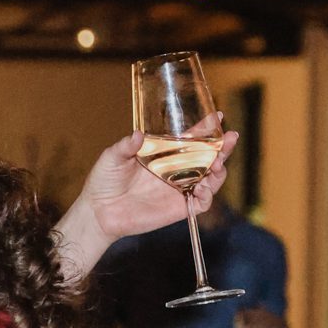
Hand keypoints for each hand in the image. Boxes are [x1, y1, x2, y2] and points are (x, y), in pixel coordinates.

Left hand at [54, 116, 238, 284]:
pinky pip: (201, 202)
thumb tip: (138, 134)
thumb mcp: (112, 157)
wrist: (98, 211)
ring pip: (210, 179)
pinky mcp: (178, 208)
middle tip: (229, 138)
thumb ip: (126, 146)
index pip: (191, 140)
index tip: (217, 116)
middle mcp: (175, 171)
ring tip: (219, 163)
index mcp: (164, 155)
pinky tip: (203, 187)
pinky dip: (207, 194)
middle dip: (222, 148)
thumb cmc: (103, 181)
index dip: (205, 129)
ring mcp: (178, 189)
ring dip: (220, 170)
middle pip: (207, 158)